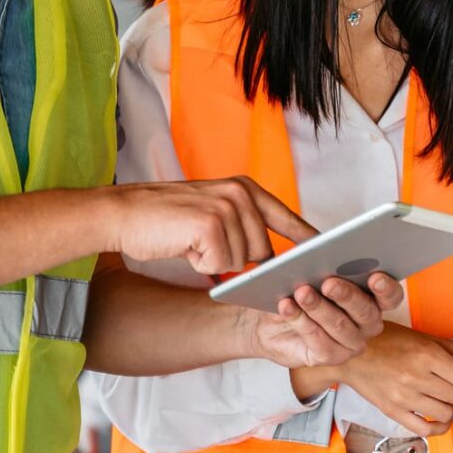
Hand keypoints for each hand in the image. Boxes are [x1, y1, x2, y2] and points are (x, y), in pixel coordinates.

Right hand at [103, 177, 316, 274]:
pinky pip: (221, 264)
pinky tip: (184, 245)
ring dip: (215, 261)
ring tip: (191, 241)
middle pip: (262, 250)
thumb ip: (243, 225)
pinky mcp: (212, 224)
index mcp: (245, 188)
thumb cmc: (166, 220)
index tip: (327, 252)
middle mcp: (241, 193)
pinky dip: (201, 264)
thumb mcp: (212, 213)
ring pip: (241, 261)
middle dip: (234, 258)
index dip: (306, 237)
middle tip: (202, 243)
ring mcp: (227, 207)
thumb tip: (269, 256)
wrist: (125, 213)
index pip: (286, 216)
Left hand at [248, 273, 402, 369]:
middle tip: (329, 283)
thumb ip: (319, 263)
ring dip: (319, 307)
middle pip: (366, 311)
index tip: (375, 277)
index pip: (390, 296)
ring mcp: (350, 343)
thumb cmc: (297, 291)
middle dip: (347, 295)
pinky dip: (301, 320)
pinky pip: (318, 340)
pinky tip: (288, 306)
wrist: (269, 322)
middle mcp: (367, 323)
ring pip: (339, 325)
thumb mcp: (308, 271)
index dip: (386, 288)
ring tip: (302, 292)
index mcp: (372, 298)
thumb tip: (315, 248)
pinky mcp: (329, 356)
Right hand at [315, 324, 452, 437]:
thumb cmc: (387, 340)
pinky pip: (425, 430)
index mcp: (426, 355)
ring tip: (450, 398)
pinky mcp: (394, 412)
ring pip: (446, 414)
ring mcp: (404, 398)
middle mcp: (417, 378)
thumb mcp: (423, 338)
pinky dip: (439, 427)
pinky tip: (440, 417)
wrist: (351, 353)